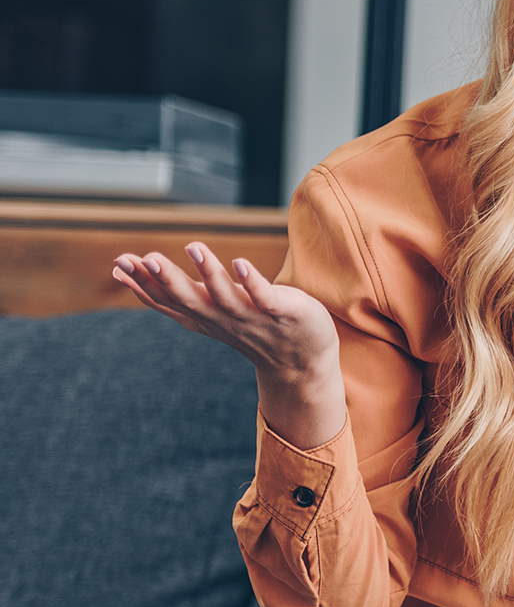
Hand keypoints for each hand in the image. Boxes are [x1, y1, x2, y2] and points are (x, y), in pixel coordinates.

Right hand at [113, 243, 345, 447]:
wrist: (302, 360)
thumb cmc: (249, 324)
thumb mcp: (206, 309)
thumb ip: (174, 292)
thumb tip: (130, 270)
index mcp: (202, 316)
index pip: (167, 302)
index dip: (143, 284)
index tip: (119, 264)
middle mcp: (222, 319)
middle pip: (189, 300)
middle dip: (167, 279)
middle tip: (145, 258)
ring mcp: (252, 317)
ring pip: (224, 297)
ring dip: (209, 273)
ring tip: (194, 246)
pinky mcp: (280, 312)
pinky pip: (264, 297)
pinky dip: (252, 282)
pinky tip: (239, 262)